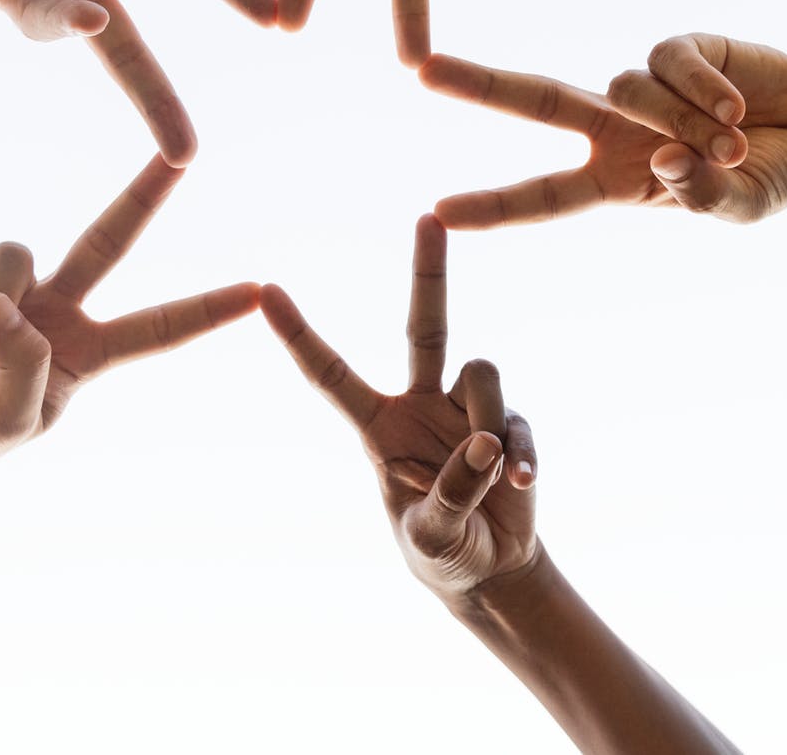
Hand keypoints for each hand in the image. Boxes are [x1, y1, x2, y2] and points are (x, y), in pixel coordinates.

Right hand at [0, 154, 259, 484]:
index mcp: (85, 352)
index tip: (259, 290)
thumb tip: (13, 304)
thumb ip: (26, 368)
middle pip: (108, 239)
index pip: (156, 329)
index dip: (206, 310)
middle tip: (186, 153)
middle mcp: (53, 310)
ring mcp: (5, 290)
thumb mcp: (11, 425)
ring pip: (17, 260)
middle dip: (145, 194)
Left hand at [261, 216, 537, 601]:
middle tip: (429, 216)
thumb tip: (487, 445)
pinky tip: (521, 486)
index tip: (265, 290)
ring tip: (489, 479)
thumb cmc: (440, 553)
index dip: (299, 335)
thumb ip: (451, 494)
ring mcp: (467, 409)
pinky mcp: (509, 424)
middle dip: (429, 271)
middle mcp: (420, 403)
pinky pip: (516, 421)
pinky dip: (520, 455)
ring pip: (481, 373)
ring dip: (487, 424)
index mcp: (376, 426)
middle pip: (425, 325)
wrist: (492, 570)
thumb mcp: (431, 536)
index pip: (331, 374)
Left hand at [419, 52, 742, 227]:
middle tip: (422, 70)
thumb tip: (666, 162)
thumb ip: (704, 197)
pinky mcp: (677, 50)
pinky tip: (736, 107)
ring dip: (682, 121)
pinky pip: (669, 64)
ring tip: (731, 141)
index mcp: (615, 179)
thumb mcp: (739, 208)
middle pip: (534, 101)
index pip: (543, 196)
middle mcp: (614, 128)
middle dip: (479, 84)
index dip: (494, 206)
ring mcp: (642, 86)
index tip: (438, 211)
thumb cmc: (768, 175)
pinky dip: (704, 90)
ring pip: (627, 91)